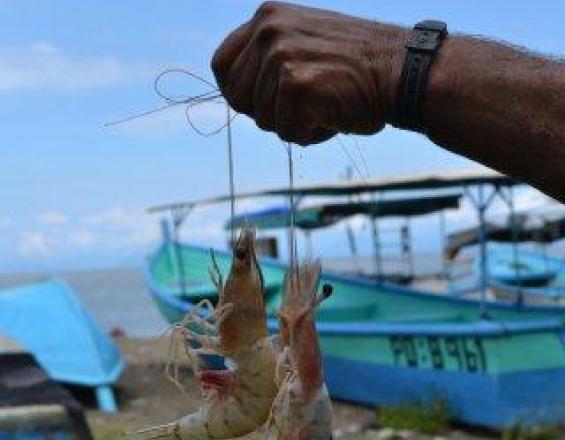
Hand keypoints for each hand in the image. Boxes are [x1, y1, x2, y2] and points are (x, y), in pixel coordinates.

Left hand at [211, 2, 406, 144]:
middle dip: (266, 112)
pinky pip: (286, 132)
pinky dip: (310, 134)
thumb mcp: (304, 43)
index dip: (237, 93)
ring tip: (327, 105)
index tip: (259, 103)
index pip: (221, 65)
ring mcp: (280, 57)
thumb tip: (238, 92)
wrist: (403, 72)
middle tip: (303, 105)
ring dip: (294, 123)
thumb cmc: (357, 68)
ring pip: (262, 120)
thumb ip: (271, 58)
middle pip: (237, 98)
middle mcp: (268, 31)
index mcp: (266, 17)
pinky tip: (334, 116)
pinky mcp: (295, 85)